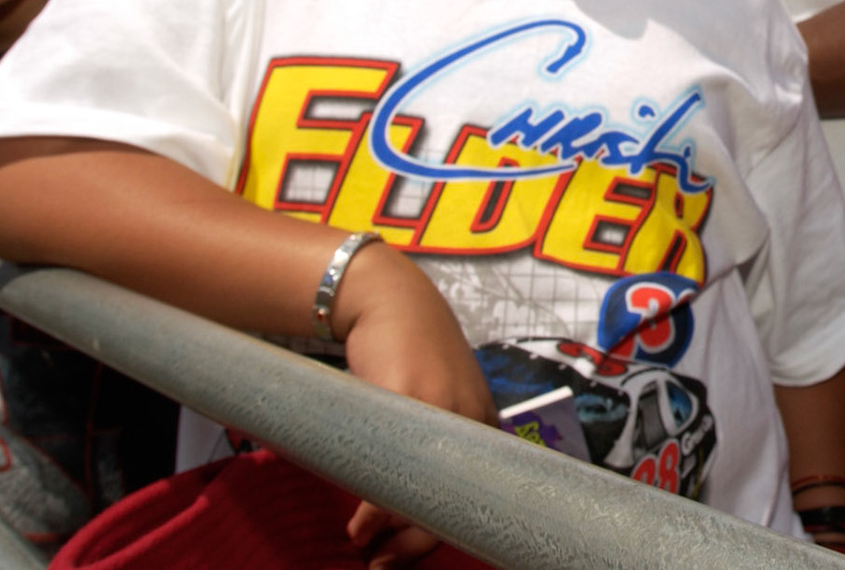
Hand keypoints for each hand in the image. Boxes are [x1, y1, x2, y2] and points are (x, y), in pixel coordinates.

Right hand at [334, 243, 496, 566]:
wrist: (390, 300)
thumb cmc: (412, 354)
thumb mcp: (442, 398)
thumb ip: (444, 442)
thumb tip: (417, 507)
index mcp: (484, 424)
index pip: (482, 495)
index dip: (446, 530)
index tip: (414, 552)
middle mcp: (471, 419)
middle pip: (454, 501)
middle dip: (417, 541)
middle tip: (385, 561)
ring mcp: (443, 409)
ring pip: (422, 489)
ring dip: (389, 526)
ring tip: (363, 539)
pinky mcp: (409, 397)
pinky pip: (392, 464)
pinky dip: (375, 500)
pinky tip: (360, 516)